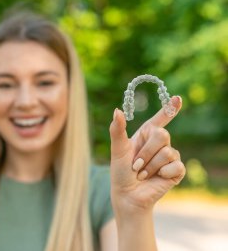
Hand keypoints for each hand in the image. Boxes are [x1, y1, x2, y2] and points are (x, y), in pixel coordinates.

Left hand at [109, 96, 185, 216]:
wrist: (128, 194)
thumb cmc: (121, 172)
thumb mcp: (117, 150)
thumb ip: (117, 130)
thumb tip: (117, 110)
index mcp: (145, 135)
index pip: (160, 119)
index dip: (169, 108)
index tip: (178, 99)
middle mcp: (159, 143)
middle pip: (163, 135)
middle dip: (146, 152)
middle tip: (136, 164)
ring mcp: (169, 156)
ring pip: (168, 152)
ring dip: (150, 166)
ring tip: (142, 174)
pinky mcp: (176, 170)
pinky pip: (176, 165)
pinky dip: (162, 173)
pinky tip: (156, 178)